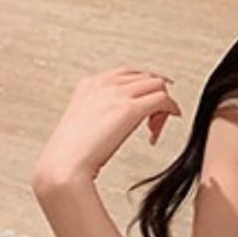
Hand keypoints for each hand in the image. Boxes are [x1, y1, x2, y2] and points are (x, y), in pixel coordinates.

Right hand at [31, 67, 182, 191]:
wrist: (65, 163)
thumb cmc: (72, 154)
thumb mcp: (85, 124)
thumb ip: (101, 115)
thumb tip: (115, 123)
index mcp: (90, 84)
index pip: (127, 73)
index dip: (143, 87)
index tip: (151, 103)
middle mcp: (104, 84)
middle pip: (145, 77)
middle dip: (155, 96)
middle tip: (154, 122)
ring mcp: (117, 94)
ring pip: (157, 85)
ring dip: (163, 105)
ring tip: (156, 129)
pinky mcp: (129, 110)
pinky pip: (162, 99)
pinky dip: (172, 109)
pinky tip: (169, 121)